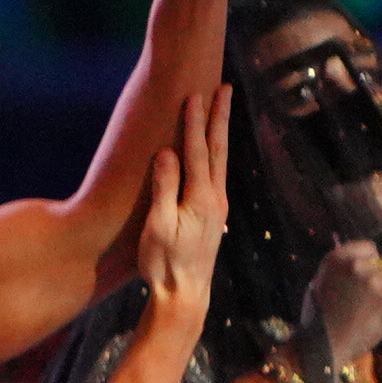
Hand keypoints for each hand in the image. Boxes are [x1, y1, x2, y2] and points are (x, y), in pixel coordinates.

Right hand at [133, 75, 228, 321]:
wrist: (184, 294)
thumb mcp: (158, 226)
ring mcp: (217, 206)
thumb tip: (166, 153)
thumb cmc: (164, 263)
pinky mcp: (212, 214)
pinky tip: (214, 150)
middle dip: (219, 117)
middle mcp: (215, 197)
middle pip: (219, 149)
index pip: (198, 151)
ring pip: (221, 160)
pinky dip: (216, 153)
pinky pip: (216, 173)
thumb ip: (164, 187)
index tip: (194, 95)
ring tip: (222, 110)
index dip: (194, 122)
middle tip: (223, 88)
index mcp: (201, 197)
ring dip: (220, 132)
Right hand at [303, 242, 381, 369]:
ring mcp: (374, 285)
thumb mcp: (320, 284)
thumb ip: (341, 269)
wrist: (321, 346)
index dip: (369, 262)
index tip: (365, 275)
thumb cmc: (318, 317)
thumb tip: (366, 260)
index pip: (369, 248)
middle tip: (370, 299)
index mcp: (337, 260)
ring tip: (374, 314)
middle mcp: (357, 268)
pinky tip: (377, 324)